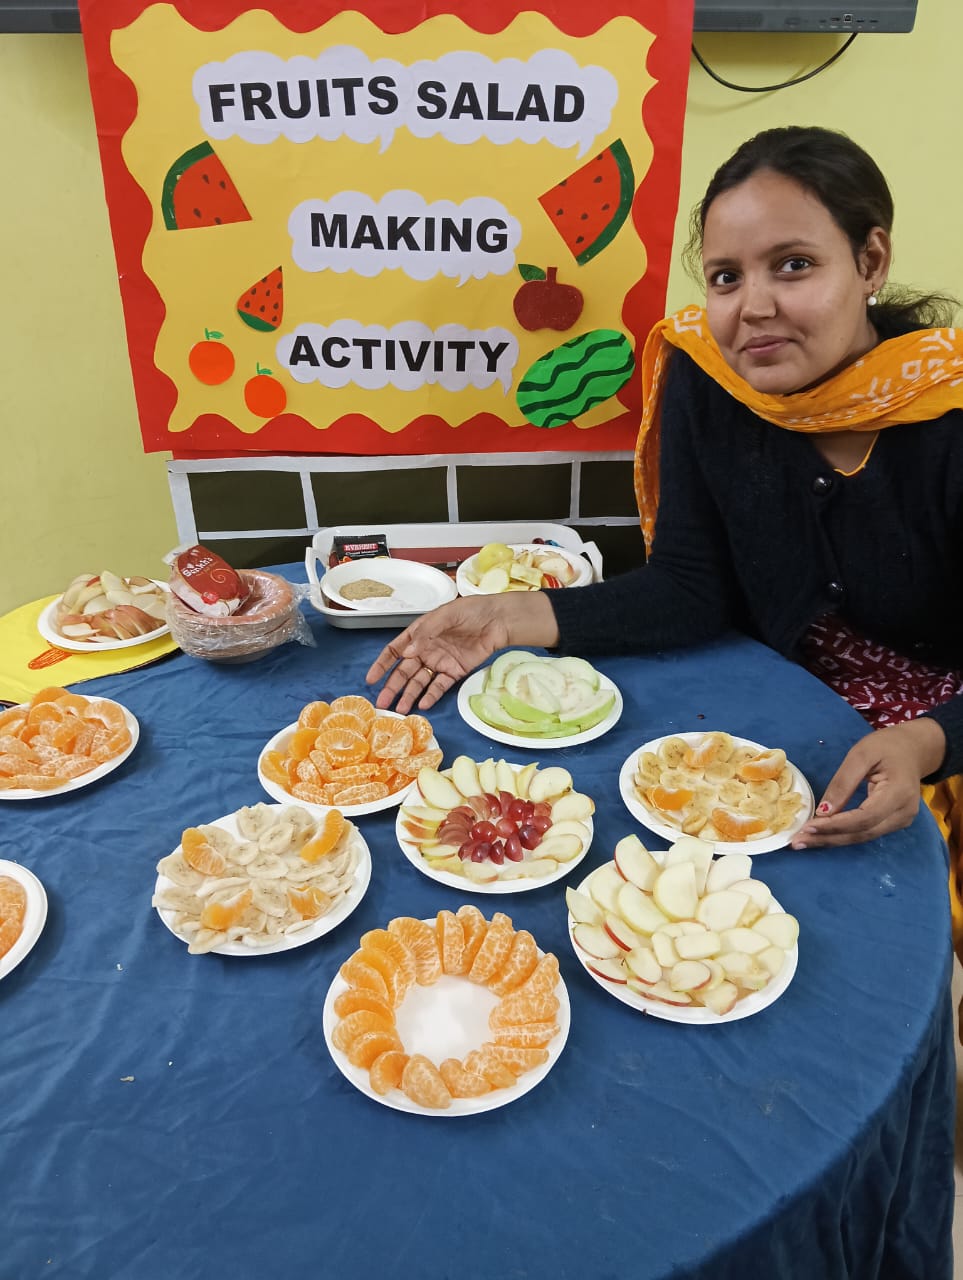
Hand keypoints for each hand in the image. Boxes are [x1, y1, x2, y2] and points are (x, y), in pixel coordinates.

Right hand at [365, 592, 558, 711]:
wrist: (498, 620)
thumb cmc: (471, 611)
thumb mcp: (445, 615)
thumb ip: (425, 633)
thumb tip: (407, 653)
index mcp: (419, 634)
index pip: (394, 651)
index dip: (382, 665)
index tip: (371, 680)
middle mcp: (426, 650)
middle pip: (404, 671)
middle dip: (392, 687)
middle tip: (382, 703)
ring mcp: (440, 662)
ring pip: (420, 682)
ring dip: (409, 695)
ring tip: (400, 710)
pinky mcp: (455, 672)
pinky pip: (440, 686)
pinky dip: (431, 696)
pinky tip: (423, 705)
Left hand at [791, 718, 945, 848]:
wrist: (912, 749)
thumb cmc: (887, 746)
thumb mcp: (861, 754)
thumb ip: (843, 782)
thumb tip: (824, 811)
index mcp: (899, 793)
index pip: (864, 818)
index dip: (835, 825)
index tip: (807, 827)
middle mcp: (904, 813)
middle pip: (862, 833)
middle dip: (828, 838)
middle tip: (797, 842)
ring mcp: (901, 820)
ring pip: (863, 836)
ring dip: (832, 840)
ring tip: (803, 841)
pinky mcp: (894, 822)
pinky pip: (865, 832)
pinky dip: (842, 834)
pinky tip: (822, 834)